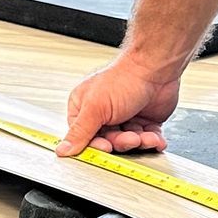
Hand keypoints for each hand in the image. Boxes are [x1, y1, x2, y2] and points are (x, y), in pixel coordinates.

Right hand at [59, 53, 183, 156]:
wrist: (155, 68)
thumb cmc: (125, 79)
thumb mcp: (95, 107)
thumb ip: (79, 132)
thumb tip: (62, 150)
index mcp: (85, 108)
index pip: (84, 137)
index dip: (96, 145)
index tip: (106, 147)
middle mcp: (104, 115)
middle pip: (109, 142)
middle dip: (122, 142)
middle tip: (130, 138)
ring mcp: (125, 119)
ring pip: (129, 143)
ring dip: (139, 142)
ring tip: (145, 136)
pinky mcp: (144, 122)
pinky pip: (146, 139)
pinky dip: (152, 141)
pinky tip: (156, 138)